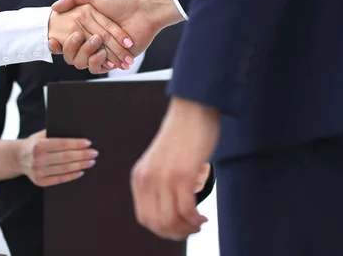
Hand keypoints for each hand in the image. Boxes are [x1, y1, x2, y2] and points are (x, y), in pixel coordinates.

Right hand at [18, 130, 97, 186]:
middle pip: (65, 157)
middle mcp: (38, 159)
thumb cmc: (33, 144)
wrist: (17, 158)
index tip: (88, 143)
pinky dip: (72, 176)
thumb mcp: (40, 135)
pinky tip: (81, 171)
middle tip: (94, 153)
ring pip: (64, 169)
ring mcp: (38, 172)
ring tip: (91, 162)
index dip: (76, 144)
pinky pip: (59, 179)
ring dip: (80, 165)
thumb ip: (54, 133)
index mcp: (38, 145)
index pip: (62, 144)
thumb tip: (76, 131)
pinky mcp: (40, 181)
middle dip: (82, 155)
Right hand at [50, 0, 182, 73]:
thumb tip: (54, 8)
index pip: (67, 38)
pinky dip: (98, 63)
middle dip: (72, 47)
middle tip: (78, 36)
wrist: (144, 12)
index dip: (59, 40)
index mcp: (87, 26)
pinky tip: (102, 54)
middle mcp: (93, 39)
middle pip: (73, 51)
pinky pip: (98, 68)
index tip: (53, 39)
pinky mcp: (113, 60)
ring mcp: (102, 50)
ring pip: (83, 62)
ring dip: (86, 54)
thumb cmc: (120, 0)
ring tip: (96, 41)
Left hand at [130, 98, 219, 240]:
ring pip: (171, 220)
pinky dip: (195, 220)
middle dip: (177, 233)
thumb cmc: (182, 136)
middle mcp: (147, 179)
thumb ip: (158, 183)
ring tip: (199, 223)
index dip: (163, 230)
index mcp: (139, 177)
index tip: (179, 229)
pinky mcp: (182, 174)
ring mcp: (164, 177)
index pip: (145, 218)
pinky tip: (203, 217)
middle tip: (192, 229)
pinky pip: (186, 210)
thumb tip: (169, 212)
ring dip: (188, 229)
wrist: (192, 110)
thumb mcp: (160, 162)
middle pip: (157, 224)